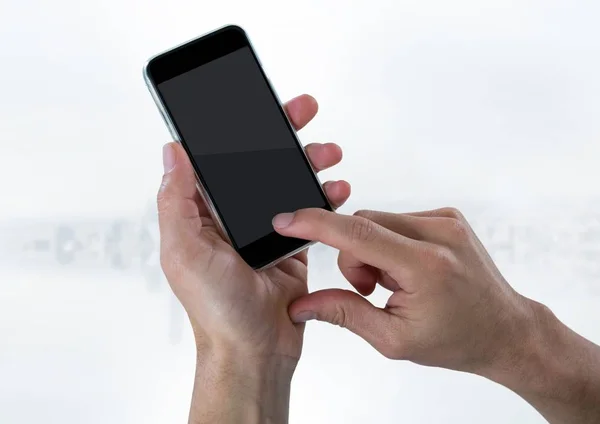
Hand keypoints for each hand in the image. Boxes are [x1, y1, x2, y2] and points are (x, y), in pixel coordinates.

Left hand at [157, 94, 349, 423]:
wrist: (256, 350)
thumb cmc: (216, 309)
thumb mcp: (186, 253)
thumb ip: (177, 202)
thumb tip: (173, 152)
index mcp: (204, 213)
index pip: (219, 158)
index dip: (238, 129)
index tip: (258, 106)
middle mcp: (233, 216)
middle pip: (258, 162)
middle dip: (282, 134)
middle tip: (304, 111)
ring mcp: (265, 228)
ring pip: (288, 182)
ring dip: (309, 162)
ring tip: (329, 153)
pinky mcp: (292, 244)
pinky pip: (311, 211)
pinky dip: (325, 197)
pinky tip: (338, 189)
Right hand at [273, 207, 599, 423]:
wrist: (504, 330)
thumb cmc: (456, 339)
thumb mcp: (393, 339)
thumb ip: (344, 313)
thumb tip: (302, 304)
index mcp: (425, 266)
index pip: (357, 233)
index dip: (315, 223)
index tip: (286, 220)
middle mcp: (439, 233)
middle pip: (362, 224)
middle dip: (353, 256)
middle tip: (371, 289)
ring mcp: (446, 220)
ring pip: (377, 220)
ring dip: (372, 250)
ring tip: (395, 283)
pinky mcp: (448, 216)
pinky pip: (396, 220)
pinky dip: (390, 243)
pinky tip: (409, 270)